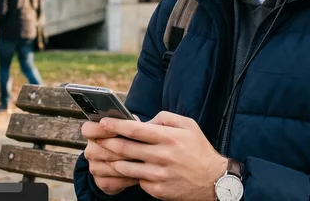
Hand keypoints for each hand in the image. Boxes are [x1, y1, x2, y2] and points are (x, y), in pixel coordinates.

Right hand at [82, 121, 139, 194]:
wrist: (121, 166)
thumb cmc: (126, 141)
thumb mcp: (126, 130)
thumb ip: (128, 123)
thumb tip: (134, 121)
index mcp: (92, 134)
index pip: (88, 129)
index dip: (100, 130)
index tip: (116, 131)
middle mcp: (90, 151)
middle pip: (102, 150)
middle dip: (122, 150)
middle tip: (140, 149)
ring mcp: (94, 168)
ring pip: (112, 166)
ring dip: (129, 164)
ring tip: (144, 161)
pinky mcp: (101, 182)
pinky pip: (117, 181)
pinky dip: (130, 178)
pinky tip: (140, 174)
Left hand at [97, 112, 227, 200]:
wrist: (213, 180)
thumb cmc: (198, 150)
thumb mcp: (188, 126)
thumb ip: (164, 118)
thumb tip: (142, 121)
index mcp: (169, 138)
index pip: (136, 130)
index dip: (116, 125)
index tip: (103, 122)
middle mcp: (163, 156)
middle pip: (126, 149)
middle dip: (107, 142)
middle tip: (96, 138)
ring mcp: (159, 175)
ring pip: (126, 167)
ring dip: (113, 160)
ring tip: (107, 155)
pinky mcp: (158, 190)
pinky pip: (137, 180)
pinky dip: (131, 174)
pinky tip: (127, 169)